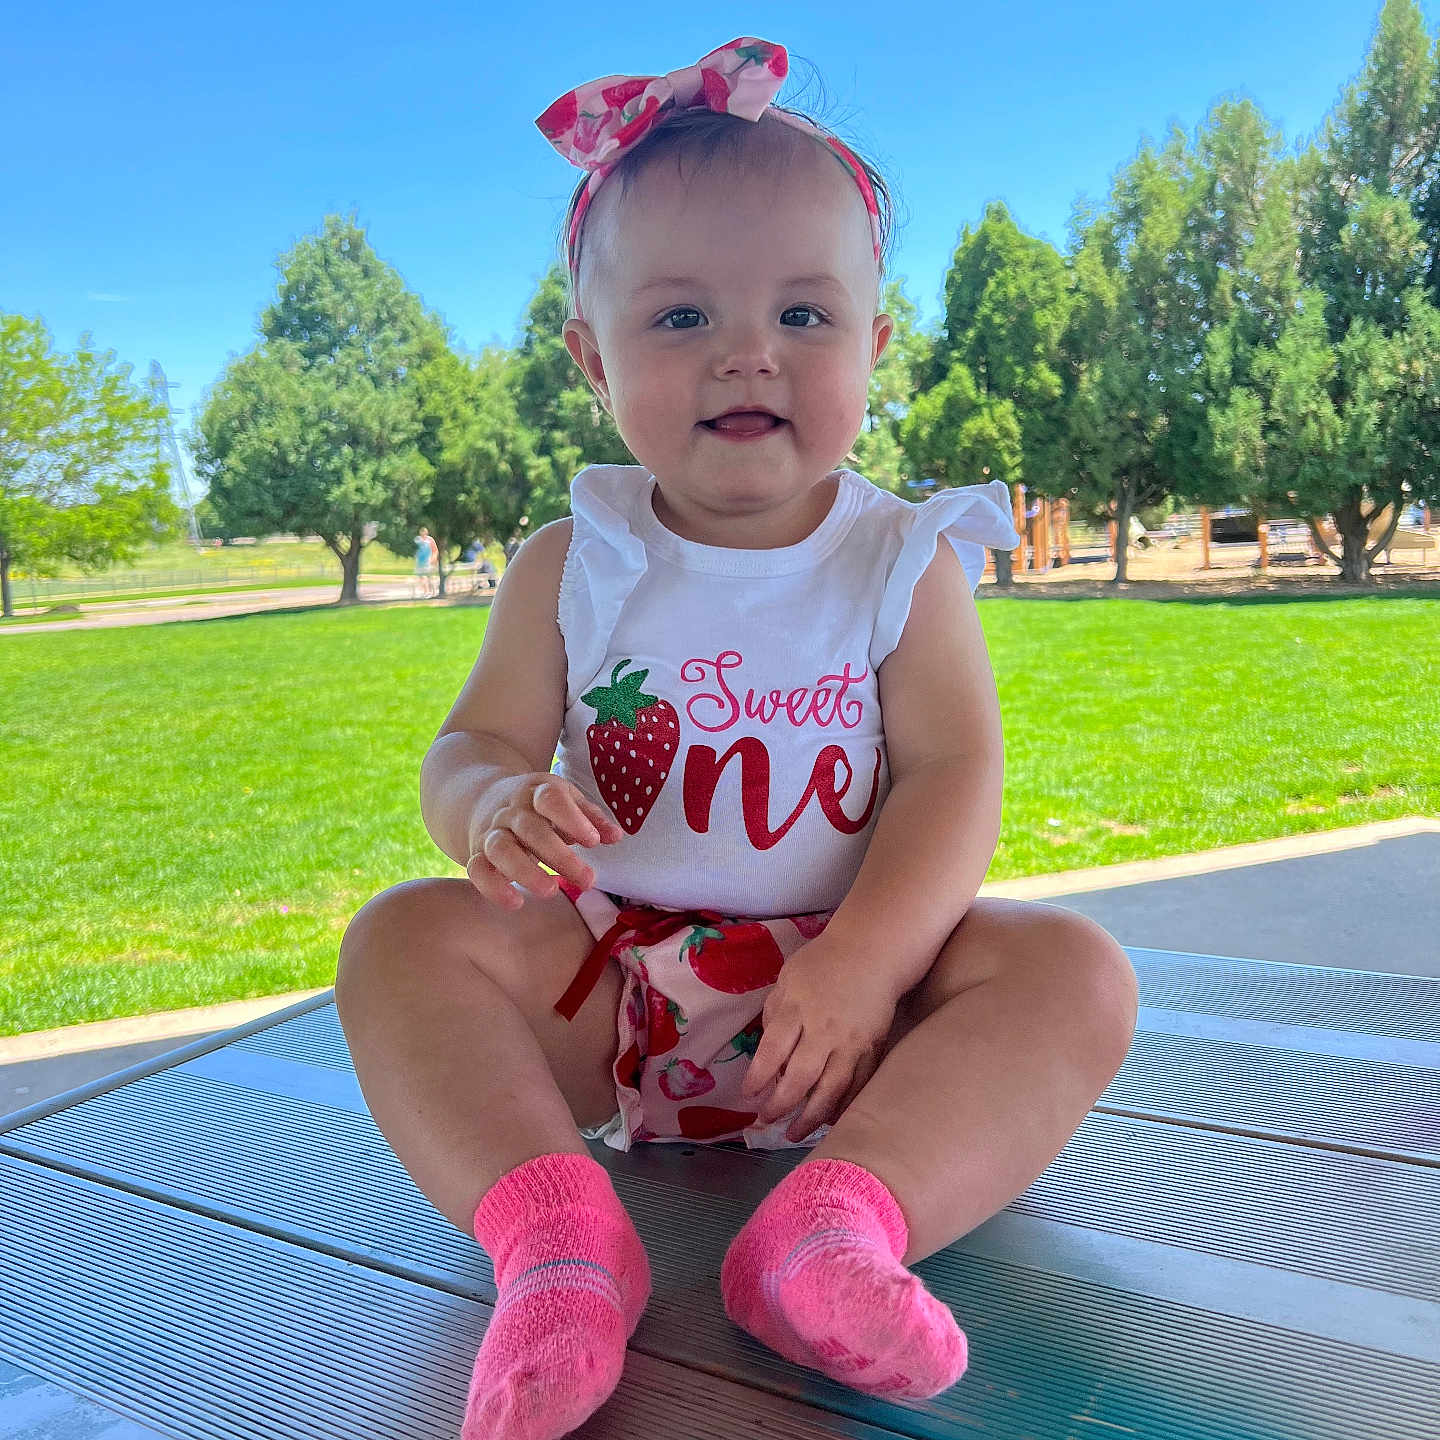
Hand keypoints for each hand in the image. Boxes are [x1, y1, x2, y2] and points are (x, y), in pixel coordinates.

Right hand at [465, 774, 622, 909]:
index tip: (593, 842)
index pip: (551, 799)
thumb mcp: (566, 801)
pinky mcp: (476, 854)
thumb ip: (591, 817)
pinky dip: (493, 887)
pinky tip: (516, 903)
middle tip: (588, 880)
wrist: (483, 798)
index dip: (572, 819)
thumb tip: (617, 836)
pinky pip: (477, 870)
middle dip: (560, 856)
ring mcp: (491, 832)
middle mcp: (511, 811)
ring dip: (526, 872)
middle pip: (531, 830)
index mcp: (537, 792)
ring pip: (501, 849)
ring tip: (551, 891)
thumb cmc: (538, 806)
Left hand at [740, 934, 899, 1142]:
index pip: (773, 1051)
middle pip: (800, 1077)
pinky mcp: (873, 1049)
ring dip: (810, 1117)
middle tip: (765, 1120)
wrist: (873, 951)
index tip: (748, 1095)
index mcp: (797, 1008)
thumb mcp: (788, 977)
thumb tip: (768, 1051)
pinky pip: (858, 1085)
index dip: (758, 1077)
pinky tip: (829, 1120)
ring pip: (831, 1089)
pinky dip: (843, 1106)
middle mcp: (824, 1029)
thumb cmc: (823, 963)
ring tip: (793, 1134)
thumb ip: (775, 1011)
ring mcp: (851, 1042)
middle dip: (780, 1105)